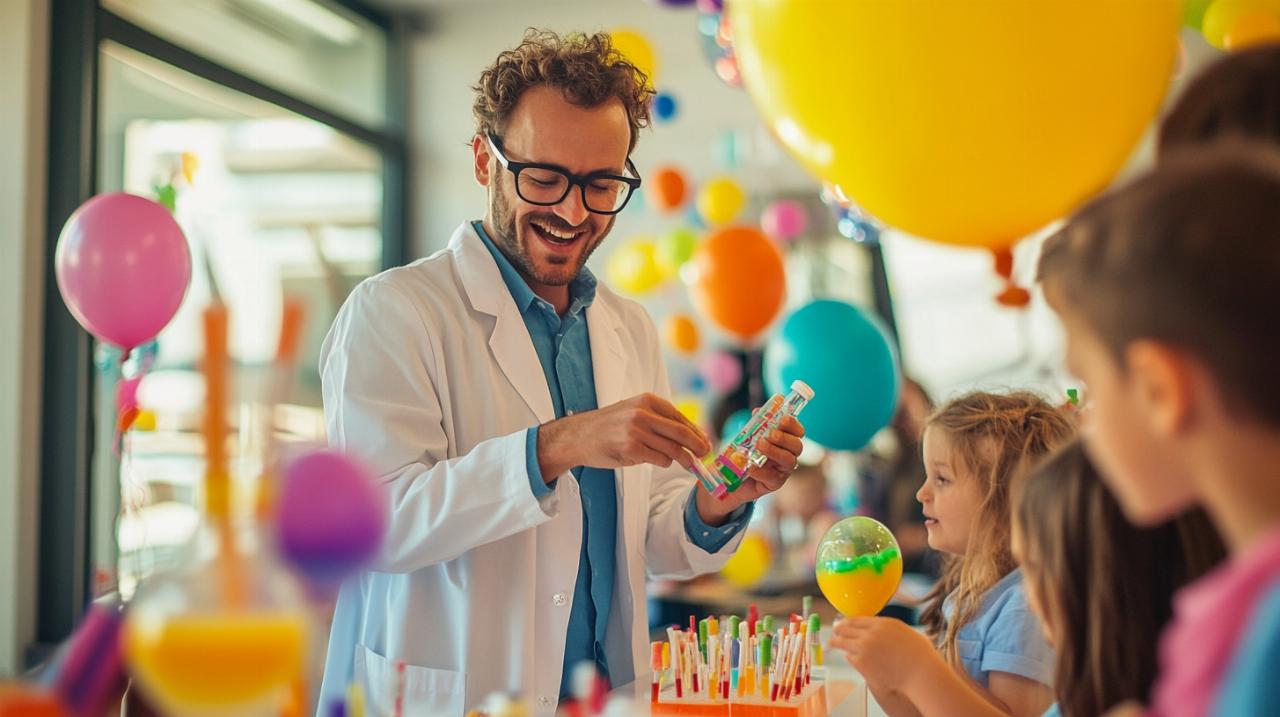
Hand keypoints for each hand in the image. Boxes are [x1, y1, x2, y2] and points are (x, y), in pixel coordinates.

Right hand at [537, 393, 710, 478]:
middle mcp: (643, 413)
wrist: (578, 436)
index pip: (680, 417)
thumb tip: (690, 434)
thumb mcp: (634, 411)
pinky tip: (656, 460)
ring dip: (682, 459)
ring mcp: (636, 431)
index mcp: (647, 401)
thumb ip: (659, 419)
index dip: (697, 432)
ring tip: (686, 463)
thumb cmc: (609, 426)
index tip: (705, 442)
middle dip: (698, 446)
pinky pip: (659, 459)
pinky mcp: (631, 449)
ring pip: (673, 449)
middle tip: (705, 455)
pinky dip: (663, 462)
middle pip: (681, 433)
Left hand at [694, 415, 805, 524]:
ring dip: (775, 451)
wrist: (726, 479)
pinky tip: (751, 467)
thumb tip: (757, 411)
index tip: (782, 419)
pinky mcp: (772, 484)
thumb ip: (753, 425)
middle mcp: (786, 455)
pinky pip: (773, 478)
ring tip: (759, 445)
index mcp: (783, 441)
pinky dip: (762, 471)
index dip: (793, 425)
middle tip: (771, 434)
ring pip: (789, 461)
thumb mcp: (744, 437)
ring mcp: (781, 471)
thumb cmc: (738, 455)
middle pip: (797, 446)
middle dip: (785, 438)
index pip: (797, 432)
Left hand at [829, 616, 944, 695]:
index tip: (843, 623)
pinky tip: (849, 657)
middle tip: (834, 630)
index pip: (857, 619)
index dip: (847, 621)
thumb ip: (891, 630)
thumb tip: (882, 630)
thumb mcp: (906, 632)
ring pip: (843, 642)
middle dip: (839, 629)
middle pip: (846, 628)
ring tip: (832, 642)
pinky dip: (849, 656)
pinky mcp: (862, 662)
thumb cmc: (920, 656)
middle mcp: (871, 633)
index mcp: (883, 623)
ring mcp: (865, 647)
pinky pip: (850, 657)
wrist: (921, 673)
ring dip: (836, 641)